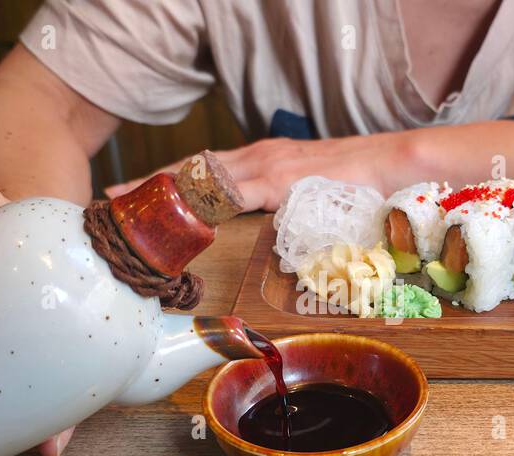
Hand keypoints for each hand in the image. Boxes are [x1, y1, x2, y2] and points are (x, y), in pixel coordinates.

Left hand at [104, 133, 419, 211]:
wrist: (400, 162)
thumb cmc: (364, 185)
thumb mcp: (315, 198)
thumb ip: (290, 212)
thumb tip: (276, 240)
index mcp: (264, 162)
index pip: (206, 171)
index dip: (168, 182)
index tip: (134, 195)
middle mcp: (261, 157)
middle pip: (194, 169)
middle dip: (153, 184)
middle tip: (113, 199)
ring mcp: (270, 165)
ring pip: (206, 174)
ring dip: (167, 188)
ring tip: (132, 201)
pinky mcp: (284, 178)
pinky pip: (236, 188)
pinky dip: (206, 197)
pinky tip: (183, 208)